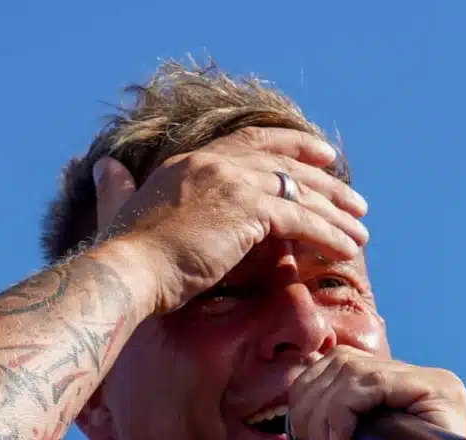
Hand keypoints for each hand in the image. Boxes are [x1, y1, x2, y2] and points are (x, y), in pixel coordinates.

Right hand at [91, 128, 369, 315]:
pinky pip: (303, 220)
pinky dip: (329, 235)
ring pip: (301, 192)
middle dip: (326, 180)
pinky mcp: (249, 211)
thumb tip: (104, 168)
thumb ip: (117, 189)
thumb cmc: (123, 257)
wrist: (127, 270)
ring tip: (361, 231)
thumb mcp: (122, 210)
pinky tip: (347, 250)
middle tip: (355, 199)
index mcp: (190, 162)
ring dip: (336, 213)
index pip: (251, 143)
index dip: (290, 147)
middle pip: (285, 163)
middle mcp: (215, 164)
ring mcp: (233, 183)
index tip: (320, 157)